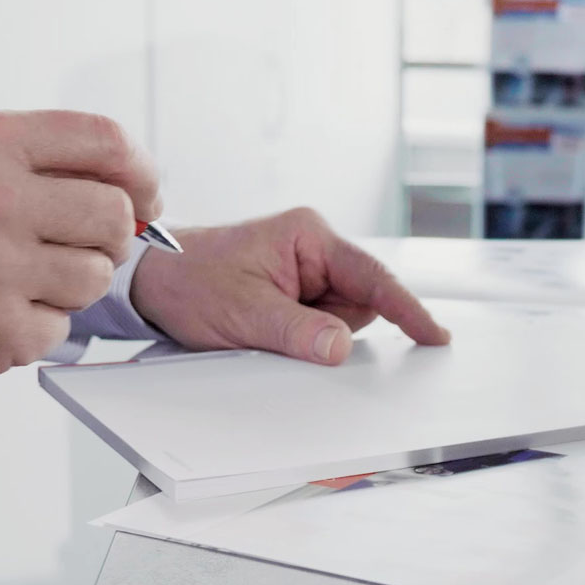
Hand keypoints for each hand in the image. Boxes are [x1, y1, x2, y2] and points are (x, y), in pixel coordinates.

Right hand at [0, 111, 160, 375]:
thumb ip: (34, 162)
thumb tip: (133, 200)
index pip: (105, 143)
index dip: (139, 171)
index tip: (144, 196)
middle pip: (113, 216)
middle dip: (109, 234)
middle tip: (80, 241)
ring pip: (93, 278)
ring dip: (71, 282)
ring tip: (19, 274)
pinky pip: (54, 330)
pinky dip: (32, 327)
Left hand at [131, 208, 449, 364]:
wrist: (150, 281)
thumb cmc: (189, 281)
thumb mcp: (242, 312)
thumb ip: (297, 331)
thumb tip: (341, 348)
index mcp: (309, 236)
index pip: (373, 277)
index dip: (407, 309)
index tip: (433, 335)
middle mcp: (316, 248)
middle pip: (360, 303)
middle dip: (330, 328)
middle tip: (280, 332)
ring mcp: (309, 270)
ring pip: (342, 318)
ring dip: (312, 334)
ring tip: (261, 327)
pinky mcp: (300, 290)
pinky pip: (322, 322)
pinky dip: (303, 335)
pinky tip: (268, 329)